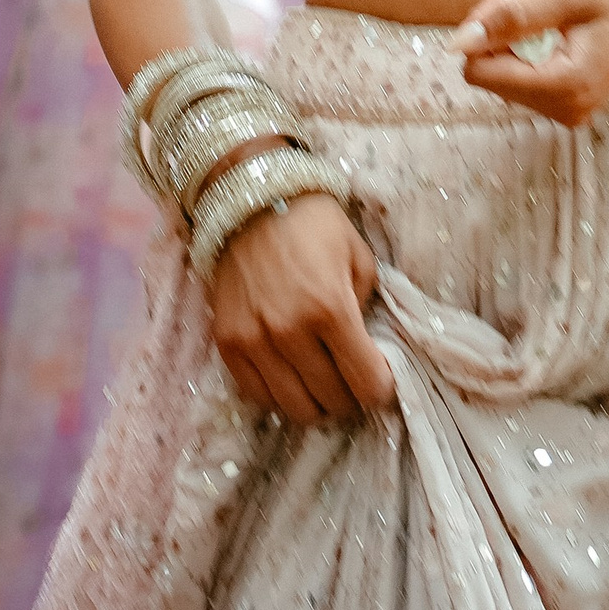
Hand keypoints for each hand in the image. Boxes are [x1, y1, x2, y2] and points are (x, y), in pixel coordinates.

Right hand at [207, 189, 394, 426]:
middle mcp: (290, 332)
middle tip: (350, 377)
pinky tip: (290, 375)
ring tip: (321, 381)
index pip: (367, 383)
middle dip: (350, 396)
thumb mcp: (358, 255)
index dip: (380, 389)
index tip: (380, 379)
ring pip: (296, 408)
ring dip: (316, 402)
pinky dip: (280, 395)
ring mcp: (255, 341)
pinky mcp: (228, 343)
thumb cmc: (312, 224)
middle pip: (333, 401)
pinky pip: (258, 396)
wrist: (249, 201)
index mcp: (331, 308)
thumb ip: (366, 305)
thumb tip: (367, 349)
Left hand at [452, 0, 608, 127]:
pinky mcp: (572, 97)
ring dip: (517, 30)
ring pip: (507, 69)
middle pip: (492, 70)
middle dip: (503, 27)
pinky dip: (531, 39)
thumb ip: (512, 19)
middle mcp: (565, 108)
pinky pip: (528, 70)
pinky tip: (558, 20)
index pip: (481, 72)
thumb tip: (460, 42)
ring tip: (554, 4)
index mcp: (565, 88)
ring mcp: (569, 107)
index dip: (486, 28)